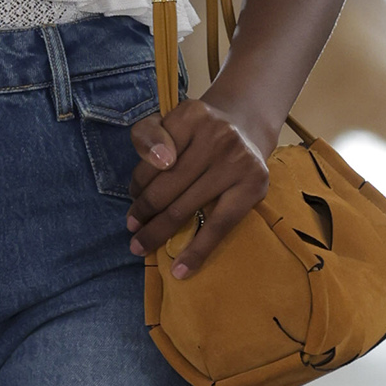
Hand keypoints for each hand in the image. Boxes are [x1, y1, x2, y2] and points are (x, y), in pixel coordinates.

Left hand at [126, 93, 272, 282]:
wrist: (245, 131)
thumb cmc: (197, 134)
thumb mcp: (168, 123)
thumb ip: (148, 136)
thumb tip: (161, 161)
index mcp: (192, 114)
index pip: (152, 158)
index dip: (137, 183)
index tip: (132, 198)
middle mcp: (218, 134)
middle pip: (167, 185)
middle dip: (144, 211)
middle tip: (132, 230)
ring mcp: (238, 161)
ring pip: (185, 207)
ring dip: (158, 231)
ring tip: (142, 245)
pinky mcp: (253, 187)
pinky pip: (218, 226)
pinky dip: (197, 252)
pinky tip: (180, 270)